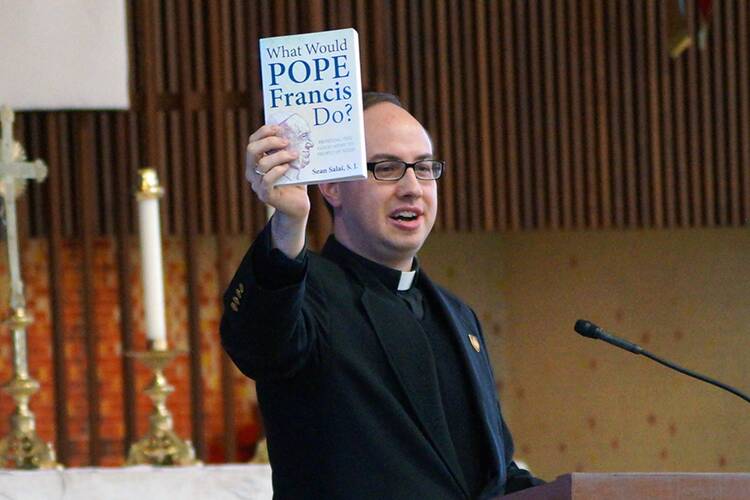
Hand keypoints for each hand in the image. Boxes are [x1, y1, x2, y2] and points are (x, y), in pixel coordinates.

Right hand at [245, 125, 309, 256]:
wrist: (298, 204)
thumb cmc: (294, 181)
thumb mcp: (291, 161)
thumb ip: (289, 148)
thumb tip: (295, 129)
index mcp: (256, 160)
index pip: (253, 141)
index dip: (264, 131)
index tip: (279, 127)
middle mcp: (252, 172)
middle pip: (251, 150)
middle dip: (269, 141)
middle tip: (286, 141)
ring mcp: (257, 184)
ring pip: (261, 164)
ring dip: (279, 156)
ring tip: (294, 155)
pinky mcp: (265, 195)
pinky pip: (266, 180)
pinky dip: (277, 171)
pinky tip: (287, 168)